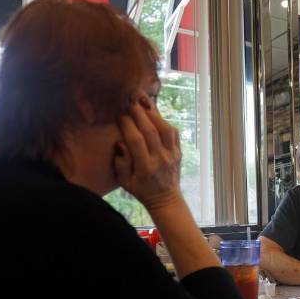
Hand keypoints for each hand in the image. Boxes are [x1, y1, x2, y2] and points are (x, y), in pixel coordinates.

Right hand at [114, 95, 181, 210]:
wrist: (165, 198)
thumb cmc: (141, 189)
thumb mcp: (124, 181)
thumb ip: (121, 163)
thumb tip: (120, 142)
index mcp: (145, 167)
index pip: (136, 141)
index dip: (128, 125)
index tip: (120, 114)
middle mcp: (161, 159)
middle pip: (151, 131)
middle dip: (140, 114)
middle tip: (131, 100)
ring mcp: (172, 155)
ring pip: (166, 130)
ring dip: (155, 114)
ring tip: (144, 102)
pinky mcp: (179, 152)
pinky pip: (174, 133)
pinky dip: (165, 122)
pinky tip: (156, 114)